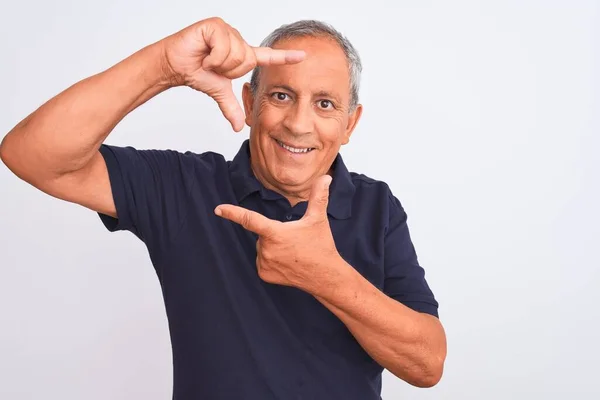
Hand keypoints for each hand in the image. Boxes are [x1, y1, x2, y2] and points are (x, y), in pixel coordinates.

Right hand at [160, 17, 304, 130]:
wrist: (175, 65)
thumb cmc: (196, 71)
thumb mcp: (219, 92)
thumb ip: (231, 107)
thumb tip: (237, 127)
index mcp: (242, 55)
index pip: (268, 57)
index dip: (286, 57)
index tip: (304, 56)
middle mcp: (238, 41)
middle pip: (247, 60)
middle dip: (229, 70)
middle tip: (214, 67)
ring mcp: (228, 31)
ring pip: (237, 54)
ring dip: (220, 64)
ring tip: (208, 59)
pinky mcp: (216, 25)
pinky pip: (224, 47)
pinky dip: (213, 57)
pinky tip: (204, 53)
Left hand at [214, 175, 341, 292]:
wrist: (325, 276)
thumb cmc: (321, 246)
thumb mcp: (318, 219)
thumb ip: (318, 196)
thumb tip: (325, 178)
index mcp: (275, 233)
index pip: (250, 219)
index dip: (232, 213)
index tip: (218, 209)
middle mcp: (266, 249)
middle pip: (262, 234)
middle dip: (273, 233)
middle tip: (294, 240)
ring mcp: (264, 263)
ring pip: (261, 247)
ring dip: (272, 247)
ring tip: (292, 253)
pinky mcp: (264, 274)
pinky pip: (262, 261)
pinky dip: (271, 260)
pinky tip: (287, 263)